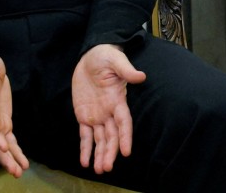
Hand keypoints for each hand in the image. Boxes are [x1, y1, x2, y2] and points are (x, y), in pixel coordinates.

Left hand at [72, 44, 146, 173]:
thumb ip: (126, 70)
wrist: (90, 56)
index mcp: (117, 100)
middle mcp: (109, 111)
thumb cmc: (105, 56)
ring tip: (99, 169)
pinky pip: (85, 135)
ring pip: (100, 139)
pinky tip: (85, 161)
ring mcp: (97, 115)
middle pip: (112, 136)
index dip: (125, 137)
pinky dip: (85, 148)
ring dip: (100, 154)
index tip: (126, 152)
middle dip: (110, 152)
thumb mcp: (115, 60)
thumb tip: (141, 76)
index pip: (123, 122)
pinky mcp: (84, 115)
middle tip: (106, 167)